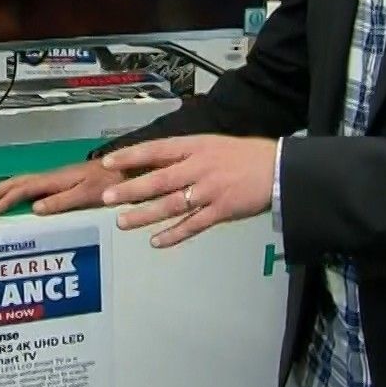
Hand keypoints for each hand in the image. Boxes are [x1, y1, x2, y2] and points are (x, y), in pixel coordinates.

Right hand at [0, 159, 126, 215]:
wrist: (132, 169)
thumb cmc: (112, 183)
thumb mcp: (88, 194)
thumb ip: (62, 202)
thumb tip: (33, 209)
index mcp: (56, 180)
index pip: (24, 189)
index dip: (5, 199)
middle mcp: (55, 177)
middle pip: (20, 182)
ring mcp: (61, 179)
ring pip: (27, 182)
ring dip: (8, 190)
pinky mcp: (68, 182)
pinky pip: (38, 186)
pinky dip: (23, 192)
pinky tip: (24, 200)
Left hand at [100, 135, 275, 247]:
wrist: (279, 168)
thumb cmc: (244, 155)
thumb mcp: (212, 144)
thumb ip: (186, 154)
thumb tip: (154, 162)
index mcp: (195, 146)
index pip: (156, 150)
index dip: (131, 156)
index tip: (107, 162)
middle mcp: (199, 167)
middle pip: (158, 180)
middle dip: (130, 190)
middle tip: (106, 198)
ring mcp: (209, 191)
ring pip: (170, 205)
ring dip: (144, 215)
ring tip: (122, 222)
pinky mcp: (221, 211)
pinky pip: (192, 225)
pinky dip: (173, 235)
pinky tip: (155, 242)